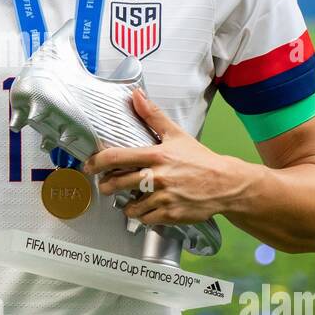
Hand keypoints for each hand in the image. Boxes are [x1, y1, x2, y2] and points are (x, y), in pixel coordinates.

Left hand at [83, 90, 247, 225]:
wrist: (225, 184)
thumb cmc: (200, 160)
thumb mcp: (176, 135)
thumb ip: (153, 116)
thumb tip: (136, 96)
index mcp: (156, 156)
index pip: (116, 158)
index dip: (96, 163)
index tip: (89, 166)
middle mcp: (157, 177)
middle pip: (117, 184)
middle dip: (106, 186)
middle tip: (106, 186)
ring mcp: (163, 197)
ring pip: (130, 206)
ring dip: (127, 204)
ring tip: (132, 198)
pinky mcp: (170, 214)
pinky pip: (145, 219)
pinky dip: (143, 215)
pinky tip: (148, 208)